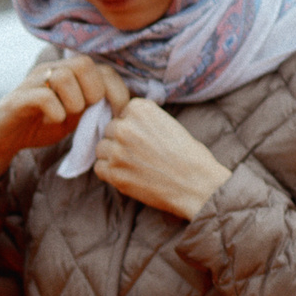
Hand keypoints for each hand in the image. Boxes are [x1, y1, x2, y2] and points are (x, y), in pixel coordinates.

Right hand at [0, 55, 130, 203]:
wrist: (3, 137)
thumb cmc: (40, 124)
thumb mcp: (74, 116)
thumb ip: (94, 107)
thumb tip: (122, 108)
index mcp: (68, 74)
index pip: (102, 69)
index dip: (116, 90)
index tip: (117, 113)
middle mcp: (51, 71)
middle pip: (84, 64)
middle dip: (94, 91)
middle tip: (89, 112)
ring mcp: (34, 82)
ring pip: (65, 76)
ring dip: (75, 101)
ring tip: (69, 116)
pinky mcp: (20, 99)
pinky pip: (44, 96)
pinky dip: (56, 110)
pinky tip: (54, 120)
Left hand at [91, 97, 231, 219]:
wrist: (197, 185)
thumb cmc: (190, 156)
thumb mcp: (169, 124)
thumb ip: (145, 121)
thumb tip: (126, 123)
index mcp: (141, 110)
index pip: (124, 112)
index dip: (134, 125)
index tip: (146, 135)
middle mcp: (125, 127)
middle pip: (110, 129)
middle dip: (122, 140)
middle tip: (140, 152)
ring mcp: (116, 151)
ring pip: (101, 148)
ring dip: (113, 155)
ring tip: (134, 164)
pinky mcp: (113, 173)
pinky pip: (99, 167)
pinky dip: (109, 172)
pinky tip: (127, 174)